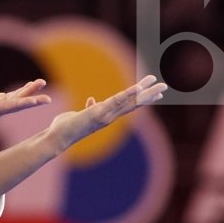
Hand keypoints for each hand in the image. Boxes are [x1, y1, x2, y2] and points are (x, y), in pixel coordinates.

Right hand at [0, 79, 50, 138]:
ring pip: (17, 98)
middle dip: (32, 100)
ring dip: (30, 92)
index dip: (21, 104)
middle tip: (48, 99)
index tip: (34, 102)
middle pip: (17, 104)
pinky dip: (22, 90)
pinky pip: (12, 96)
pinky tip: (31, 85)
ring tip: (42, 82)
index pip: (8, 107)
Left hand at [48, 73, 166, 152]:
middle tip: (165, 87)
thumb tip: (92, 100)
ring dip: (145, 93)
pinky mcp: (98, 113)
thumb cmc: (67, 126)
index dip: (142, 98)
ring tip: (158, 85)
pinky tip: (139, 88)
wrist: (58, 137)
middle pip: (134, 103)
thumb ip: (91, 107)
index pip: (128, 105)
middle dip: (150, 95)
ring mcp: (106, 115)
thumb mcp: (81, 114)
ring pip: (130, 102)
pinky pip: (116, 102)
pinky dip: (128, 95)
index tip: (156, 93)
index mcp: (108, 115)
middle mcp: (110, 116)